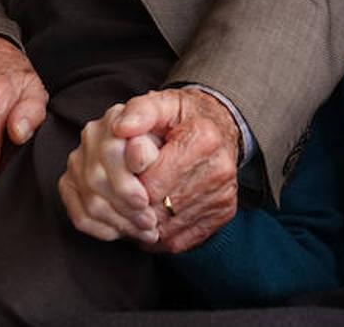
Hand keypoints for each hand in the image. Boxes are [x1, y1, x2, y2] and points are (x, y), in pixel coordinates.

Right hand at [58, 103, 162, 243]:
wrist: (170, 143)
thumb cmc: (173, 132)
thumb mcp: (172, 118)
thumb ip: (152, 128)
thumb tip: (136, 152)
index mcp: (116, 117)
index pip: (109, 152)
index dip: (126, 183)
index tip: (145, 200)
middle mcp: (92, 136)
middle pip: (96, 181)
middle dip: (125, 207)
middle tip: (151, 221)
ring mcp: (78, 160)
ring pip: (91, 201)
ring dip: (120, 222)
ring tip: (146, 230)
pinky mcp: (71, 184)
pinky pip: (80, 216)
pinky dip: (105, 230)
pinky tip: (126, 231)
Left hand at [59, 87, 239, 252]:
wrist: (221, 128)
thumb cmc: (184, 118)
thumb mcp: (162, 104)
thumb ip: (139, 111)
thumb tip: (120, 128)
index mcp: (203, 139)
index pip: (152, 180)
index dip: (129, 183)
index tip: (123, 176)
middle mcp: (218, 170)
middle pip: (159, 208)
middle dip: (134, 206)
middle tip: (122, 196)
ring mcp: (222, 196)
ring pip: (166, 229)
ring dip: (142, 225)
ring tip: (133, 208)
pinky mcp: (223, 214)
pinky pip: (180, 240)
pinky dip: (158, 235)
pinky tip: (151, 216)